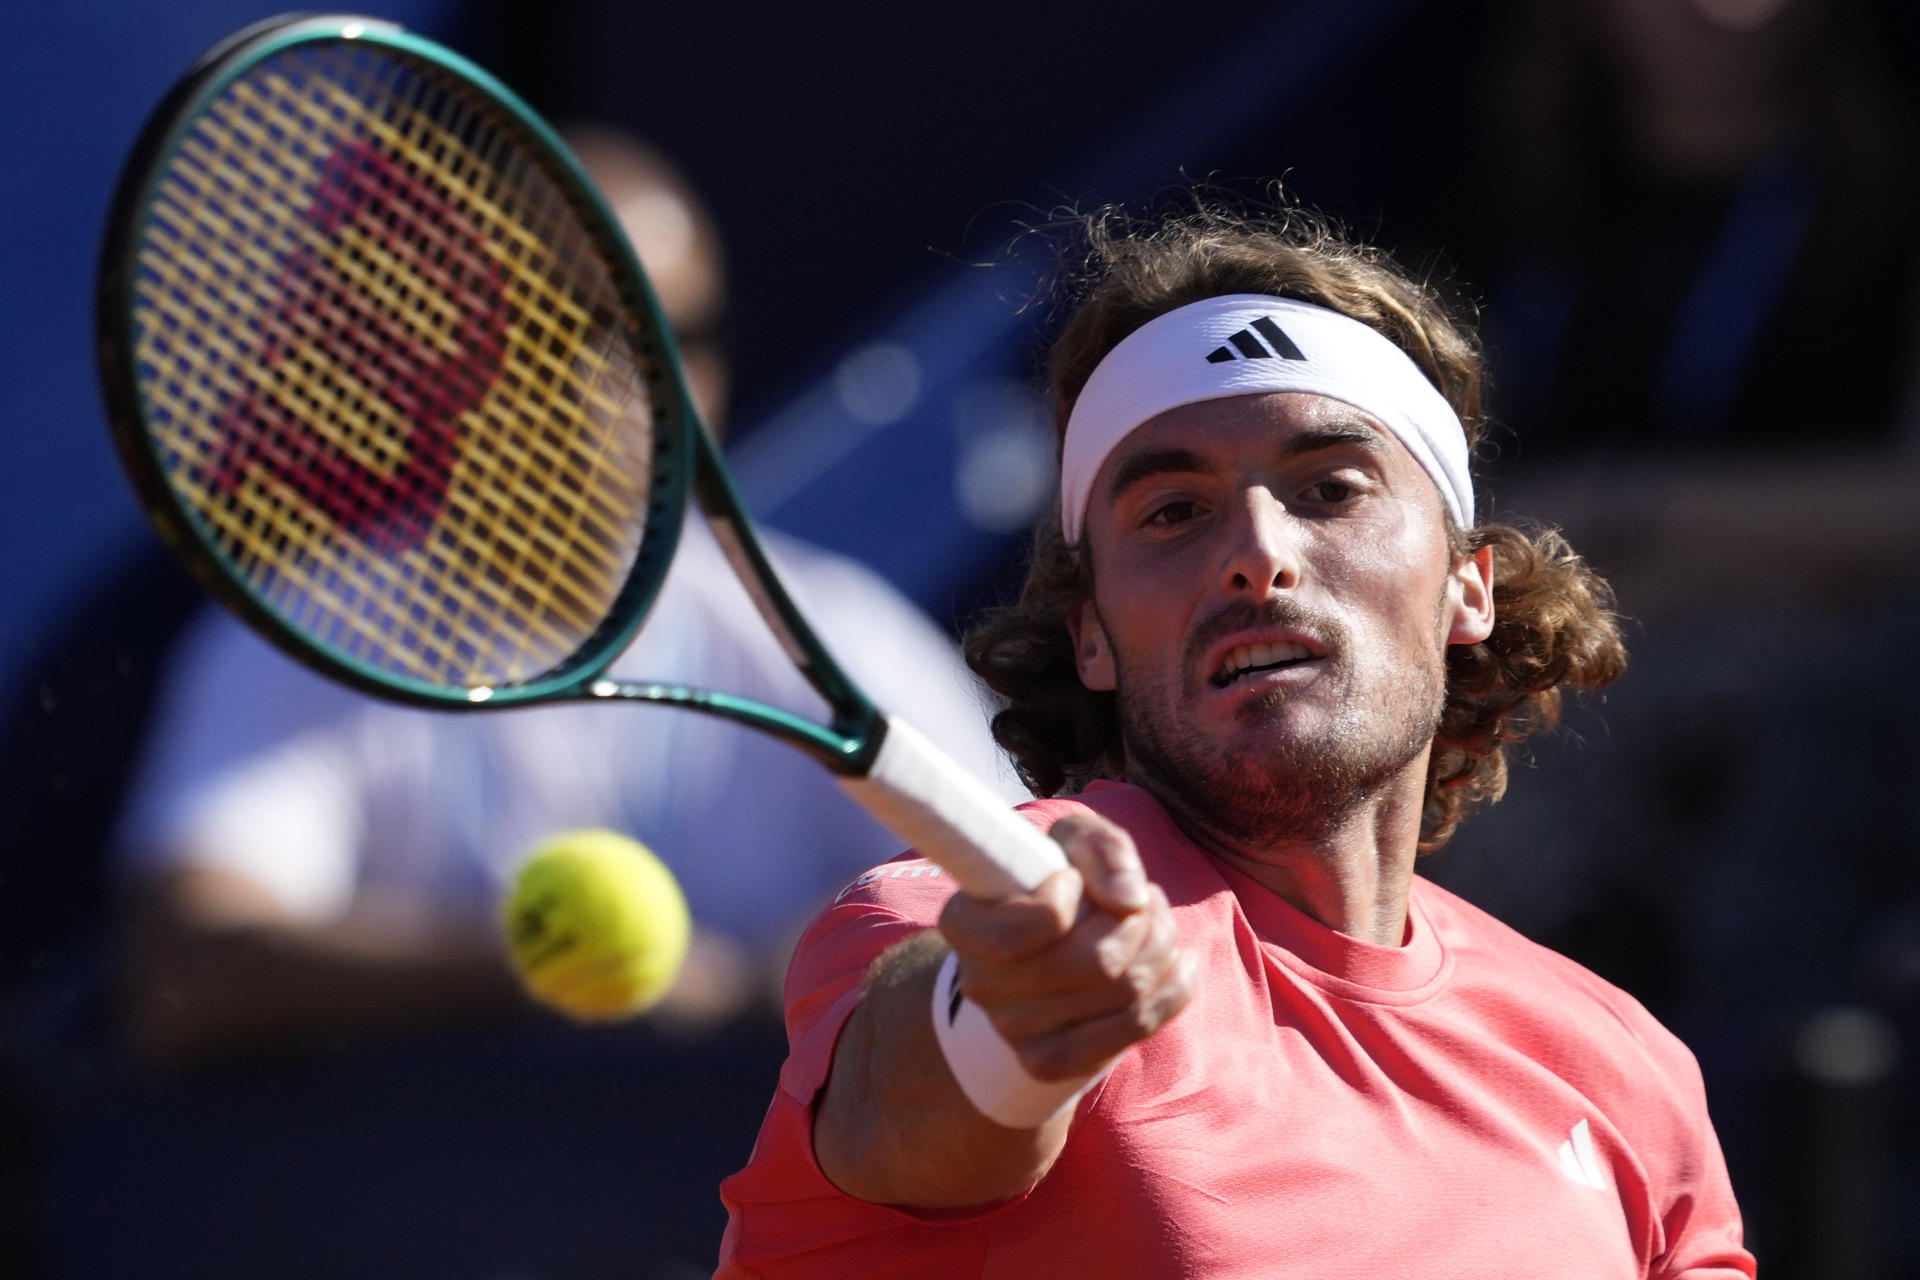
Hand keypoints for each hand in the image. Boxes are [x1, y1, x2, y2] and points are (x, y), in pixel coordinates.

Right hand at [938, 811, 1196, 1083]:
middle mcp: (981, 984)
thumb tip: (1129, 899)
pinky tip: (1175, 960)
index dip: (1070, 894)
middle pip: (1099, 962)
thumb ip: (1100, 848)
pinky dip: (1174, 985)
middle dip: (1141, 920)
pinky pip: (1138, 1025)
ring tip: (1154, 922)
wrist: (1044, 953)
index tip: (1072, 879)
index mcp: (965, 922)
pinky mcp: (1050, 1062)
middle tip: (1139, 900)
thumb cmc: (1054, 883)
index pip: (1040, 920)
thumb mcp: (1071, 843)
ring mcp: (1014, 1032)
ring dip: (1162, 945)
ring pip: (1126, 991)